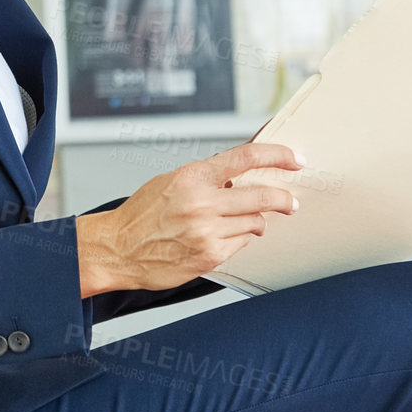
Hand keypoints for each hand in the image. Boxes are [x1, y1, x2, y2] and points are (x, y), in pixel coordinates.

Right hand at [75, 140, 303, 297]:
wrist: (117, 249)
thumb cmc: (142, 215)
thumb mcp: (171, 182)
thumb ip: (206, 178)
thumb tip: (241, 176)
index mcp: (192, 176)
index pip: (245, 157)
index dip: (276, 155)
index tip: (294, 158)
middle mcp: (202, 202)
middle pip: (263, 196)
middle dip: (284, 199)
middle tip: (291, 202)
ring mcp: (207, 231)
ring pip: (255, 222)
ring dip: (255, 221)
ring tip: (241, 222)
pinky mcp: (210, 256)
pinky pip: (242, 244)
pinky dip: (239, 239)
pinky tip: (222, 238)